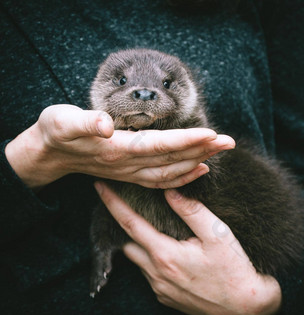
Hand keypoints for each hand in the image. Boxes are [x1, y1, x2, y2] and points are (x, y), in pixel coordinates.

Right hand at [5, 104, 234, 188]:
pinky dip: (183, 176)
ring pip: (170, 172)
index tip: (212, 134)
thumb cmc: (56, 133)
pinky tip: (198, 169)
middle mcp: (127, 164)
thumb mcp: (61, 120)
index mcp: (116, 150)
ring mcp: (130, 172)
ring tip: (219, 153)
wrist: (50, 155)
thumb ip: (83, 122)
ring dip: (197, 162)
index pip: (159, 146)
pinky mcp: (130, 174)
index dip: (186, 141)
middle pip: (172, 160)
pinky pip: (161, 180)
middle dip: (202, 150)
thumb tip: (105, 123)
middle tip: (229, 142)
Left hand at [94, 182, 281, 314]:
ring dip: (138, 244)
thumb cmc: (234, 268)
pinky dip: (150, 261)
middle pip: (128, 244)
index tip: (100, 187)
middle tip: (128, 209)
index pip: (129, 223)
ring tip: (149, 230)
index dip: (112, 203)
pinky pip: (149, 275)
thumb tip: (169, 192)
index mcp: (165, 254)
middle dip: (123, 226)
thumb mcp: (217, 233)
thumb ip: (191, 210)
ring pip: (138, 261)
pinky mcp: (167, 299)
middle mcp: (157, 274)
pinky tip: (166, 254)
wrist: (247, 308)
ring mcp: (160, 289)